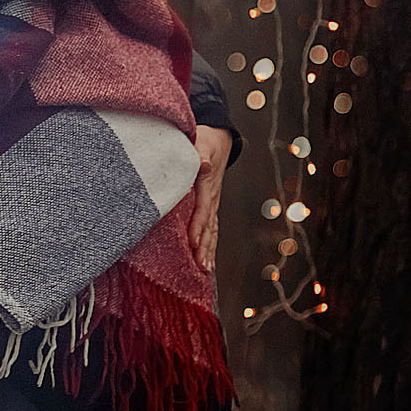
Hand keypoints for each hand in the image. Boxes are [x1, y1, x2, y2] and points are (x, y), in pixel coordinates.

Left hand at [189, 126, 231, 274]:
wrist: (218, 138)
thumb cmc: (204, 139)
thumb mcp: (201, 141)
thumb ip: (199, 153)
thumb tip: (203, 164)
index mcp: (208, 183)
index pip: (203, 208)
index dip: (198, 225)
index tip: (192, 242)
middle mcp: (213, 197)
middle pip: (209, 225)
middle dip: (205, 247)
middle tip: (200, 267)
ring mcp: (214, 203)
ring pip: (212, 230)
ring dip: (209, 251)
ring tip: (204, 271)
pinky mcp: (211, 207)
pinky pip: (211, 229)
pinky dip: (209, 246)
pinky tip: (206, 263)